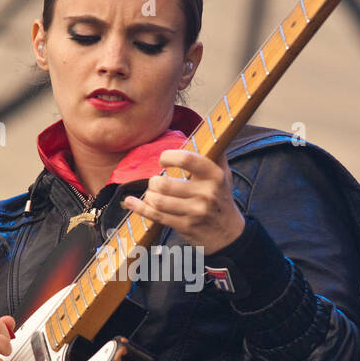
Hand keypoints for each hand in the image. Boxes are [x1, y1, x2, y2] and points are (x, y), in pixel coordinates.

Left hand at [121, 149, 244, 255]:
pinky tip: (130, 201)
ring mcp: (194, 212)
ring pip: (158, 201)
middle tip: (156, 182)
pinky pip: (156, 216)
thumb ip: (214, 153)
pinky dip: (139, 207)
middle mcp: (205, 193)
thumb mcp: (224, 174)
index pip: (187, 159)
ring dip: (149, 195)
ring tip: (153, 193)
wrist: (228, 234)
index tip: (163, 159)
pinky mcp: (184, 226)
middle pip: (165, 184)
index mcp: (214, 175)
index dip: (168, 156)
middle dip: (154, 182)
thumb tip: (206, 127)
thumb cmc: (221, 199)